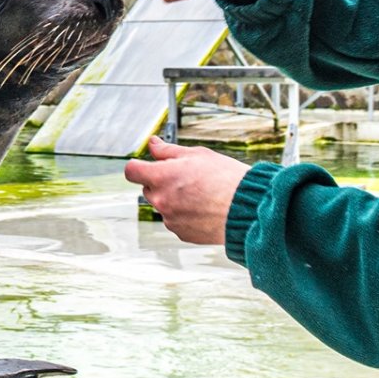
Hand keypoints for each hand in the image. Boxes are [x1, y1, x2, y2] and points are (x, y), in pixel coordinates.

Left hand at [123, 137, 249, 244]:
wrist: (246, 208)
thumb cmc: (225, 179)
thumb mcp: (197, 155)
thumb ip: (168, 150)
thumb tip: (153, 144)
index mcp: (161, 177)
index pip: (132, 171)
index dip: (139, 166)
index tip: (146, 165)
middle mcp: (161, 200)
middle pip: (148, 189)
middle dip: (161, 182)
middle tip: (186, 178)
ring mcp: (170, 219)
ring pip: (163, 205)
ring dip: (174, 200)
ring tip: (200, 195)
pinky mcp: (181, 233)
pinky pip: (175, 221)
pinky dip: (184, 215)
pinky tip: (203, 209)